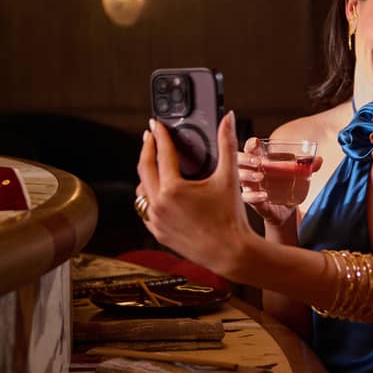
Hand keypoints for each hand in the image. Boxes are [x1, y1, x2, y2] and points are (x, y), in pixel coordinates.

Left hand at [136, 112, 253, 274]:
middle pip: (144, 168)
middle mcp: (159, 205)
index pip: (162, 153)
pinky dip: (149, 197)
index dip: (159, 135)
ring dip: (146, 175)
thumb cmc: (231, 217)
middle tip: (150, 136)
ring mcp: (156, 220)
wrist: (231, 253)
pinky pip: (145, 210)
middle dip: (147, 149)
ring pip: (141, 190)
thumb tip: (227, 119)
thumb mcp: (229, 177)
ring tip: (153, 163)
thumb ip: (226, 144)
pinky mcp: (158, 233)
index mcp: (173, 189)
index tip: (156, 124)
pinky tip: (156, 191)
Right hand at [239, 137, 318, 229]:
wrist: (286, 212)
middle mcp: (250, 173)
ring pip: (238, 178)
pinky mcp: (252, 202)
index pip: (249, 149)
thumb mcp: (297, 176)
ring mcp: (249, 187)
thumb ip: (307, 167)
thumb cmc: (286, 187)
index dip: (250, 144)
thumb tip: (319, 160)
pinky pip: (246, 198)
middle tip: (258, 162)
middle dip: (245, 159)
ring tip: (260, 177)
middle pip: (237, 161)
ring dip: (247, 176)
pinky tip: (263, 195)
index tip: (256, 143)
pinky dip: (254, 196)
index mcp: (259, 162)